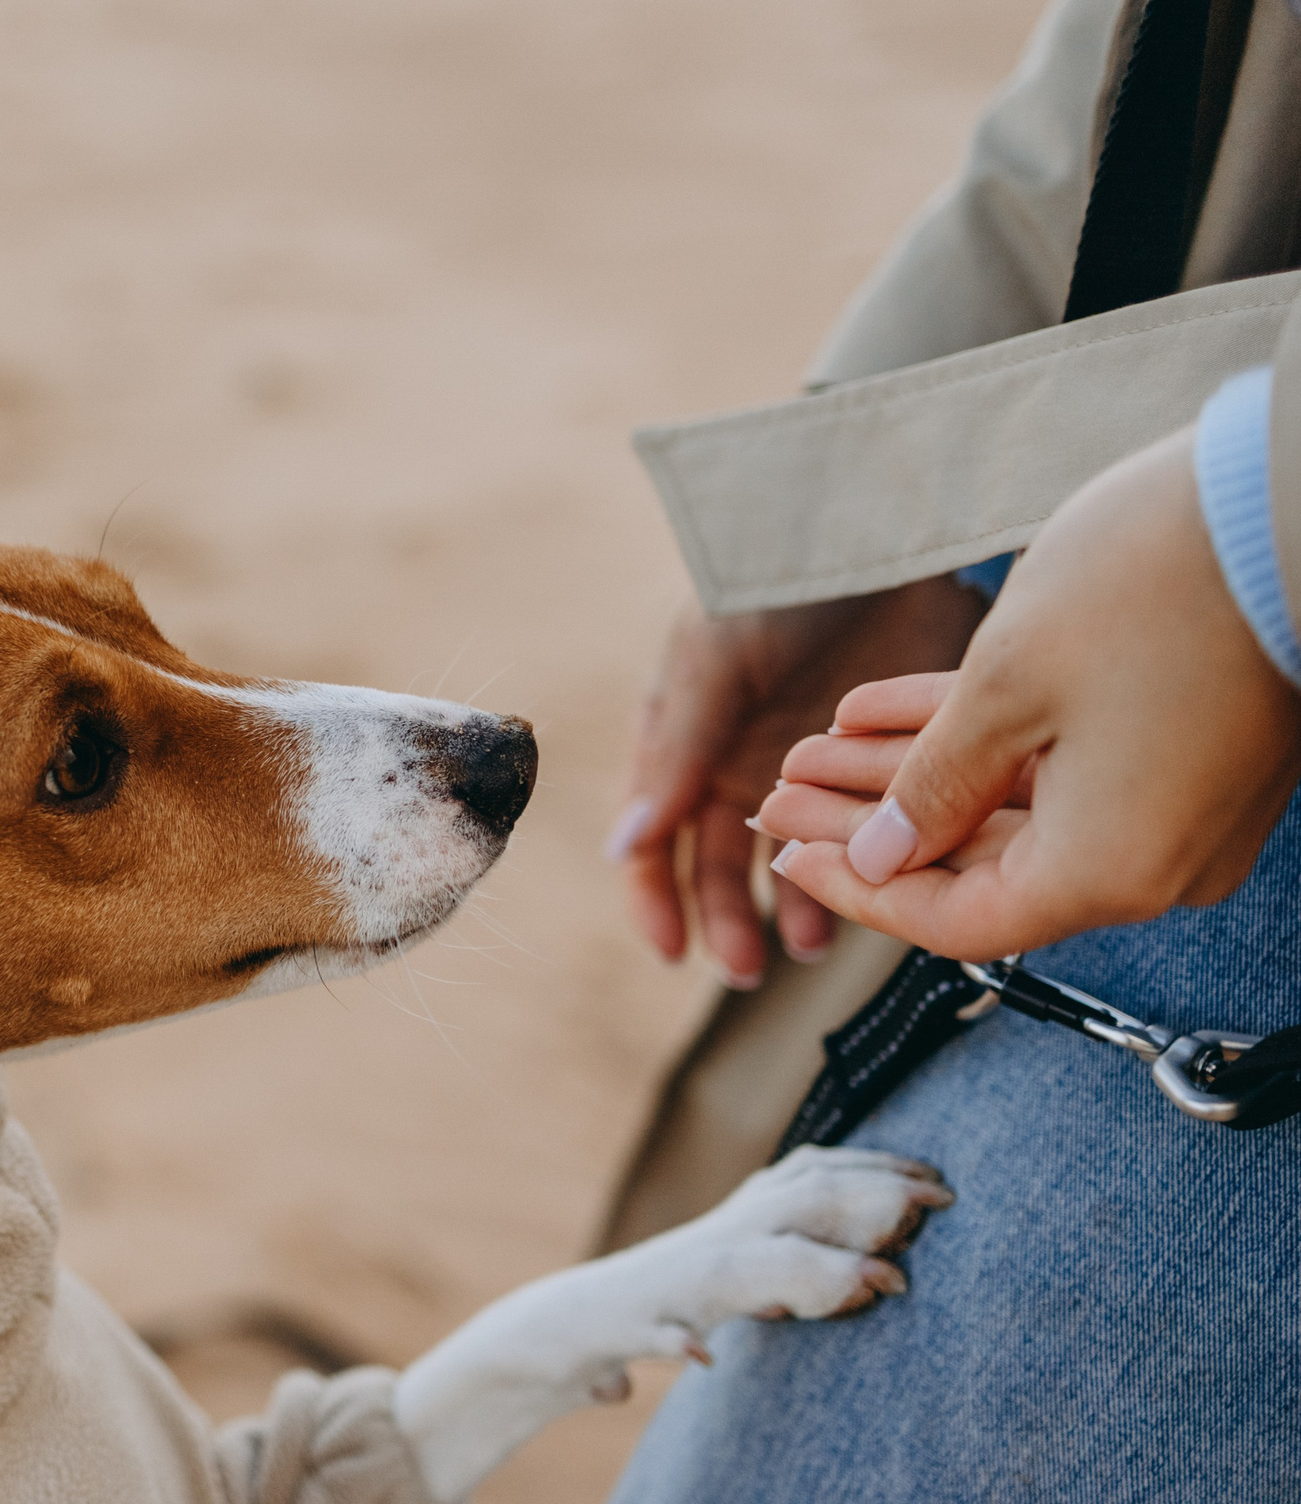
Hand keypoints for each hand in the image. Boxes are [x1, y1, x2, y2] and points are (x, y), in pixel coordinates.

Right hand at [613, 578, 982, 984]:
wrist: (880, 536)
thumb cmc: (774, 586)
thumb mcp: (713, 664)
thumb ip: (676, 755)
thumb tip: (624, 848)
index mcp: (681, 746)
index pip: (649, 841)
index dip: (654, 899)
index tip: (673, 949)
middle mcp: (735, 770)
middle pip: (717, 871)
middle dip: (725, 924)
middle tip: (745, 967)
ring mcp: (806, 776)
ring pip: (790, 867)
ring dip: (793, 911)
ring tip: (809, 945)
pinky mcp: (875, 773)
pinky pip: (863, 842)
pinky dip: (861, 877)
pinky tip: (869, 900)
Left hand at [759, 429, 1300, 958]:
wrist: (1288, 500)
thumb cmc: (1156, 587)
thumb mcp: (1004, 690)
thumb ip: (933, 788)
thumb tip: (885, 858)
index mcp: (1108, 871)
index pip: (960, 924)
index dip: (861, 891)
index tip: (782, 860)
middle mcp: (1152, 860)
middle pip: (977, 866)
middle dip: (865, 826)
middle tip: (772, 797)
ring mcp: (1175, 806)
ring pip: (1009, 807)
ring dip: (904, 776)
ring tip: (805, 748)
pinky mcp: (1184, 749)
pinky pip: (1057, 764)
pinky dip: (969, 739)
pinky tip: (869, 709)